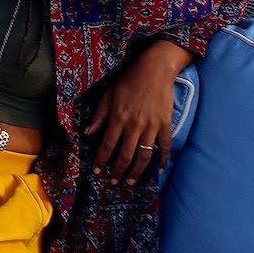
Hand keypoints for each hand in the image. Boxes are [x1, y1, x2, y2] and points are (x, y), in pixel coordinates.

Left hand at [85, 41, 190, 185]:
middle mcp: (134, 125)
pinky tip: (159, 169)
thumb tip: (88, 133)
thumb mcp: (108, 94)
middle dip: (118, 171)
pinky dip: (162, 159)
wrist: (154, 70)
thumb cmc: (128, 80)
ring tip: (130, 181)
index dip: (101, 160)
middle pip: (125, 154)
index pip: (107, 145)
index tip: (97, 172)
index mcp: (118, 117)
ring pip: (144, 155)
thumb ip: (99, 115)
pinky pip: (164, 146)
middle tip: (114, 182)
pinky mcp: (166, 124)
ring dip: (137, 171)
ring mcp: (152, 126)